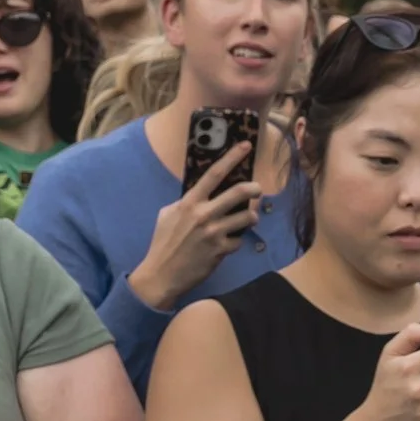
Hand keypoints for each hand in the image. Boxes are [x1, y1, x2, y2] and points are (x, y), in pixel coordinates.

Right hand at [128, 147, 261, 309]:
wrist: (162, 274)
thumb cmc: (163, 243)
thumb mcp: (168, 215)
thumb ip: (186, 203)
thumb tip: (200, 194)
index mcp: (189, 202)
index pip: (214, 174)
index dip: (232, 157)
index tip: (246, 146)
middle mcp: (204, 214)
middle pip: (238, 193)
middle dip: (254, 188)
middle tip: (258, 189)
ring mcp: (214, 233)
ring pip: (246, 217)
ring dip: (251, 217)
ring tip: (247, 218)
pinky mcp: (221, 250)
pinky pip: (239, 240)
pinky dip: (236, 240)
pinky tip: (227, 243)